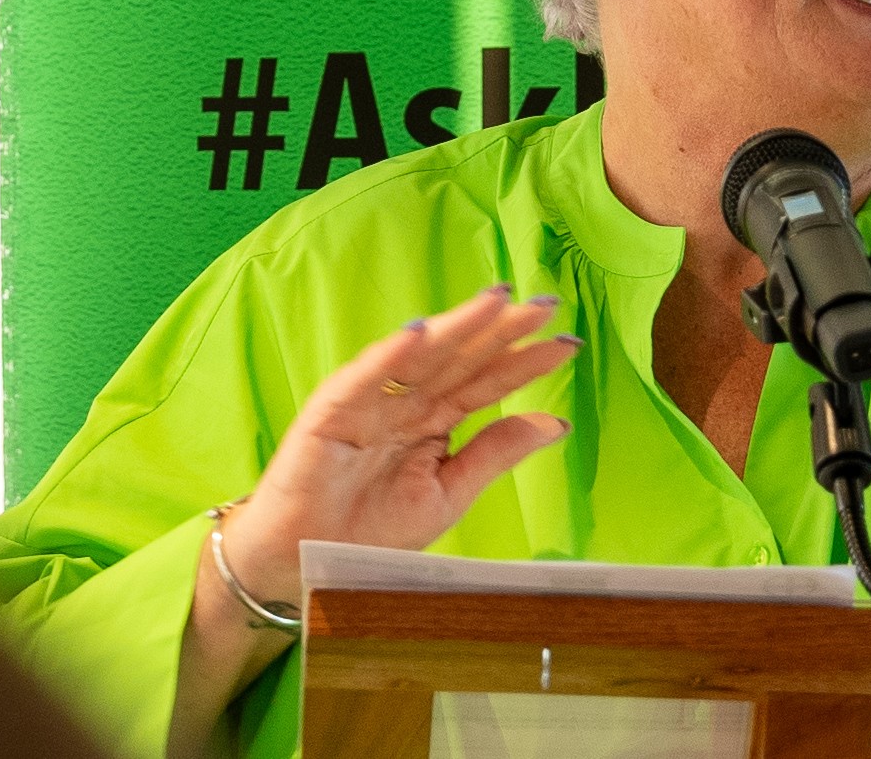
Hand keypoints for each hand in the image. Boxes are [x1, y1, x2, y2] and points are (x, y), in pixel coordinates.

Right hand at [217, 288, 577, 604]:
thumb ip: (496, 453)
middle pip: (460, 358)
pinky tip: (420, 332)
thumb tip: (559, 422)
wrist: (303, 567)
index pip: (486, 382)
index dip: (524, 362)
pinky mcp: (330, 413)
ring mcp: (369, 402)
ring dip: (456, 327)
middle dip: (501, 330)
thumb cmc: (368, 531)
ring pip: (419, 357)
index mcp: (434, 420)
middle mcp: (406, 403)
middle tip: (545, 304)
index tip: (567, 342)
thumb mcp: (449, 493)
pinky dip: (388, 356)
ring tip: (496, 302)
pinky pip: (362, 379)